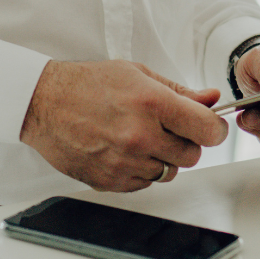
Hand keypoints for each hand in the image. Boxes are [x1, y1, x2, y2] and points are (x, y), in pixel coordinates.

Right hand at [20, 59, 227, 191]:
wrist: (44, 103)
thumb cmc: (88, 84)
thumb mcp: (138, 74)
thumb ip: (179, 92)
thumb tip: (211, 100)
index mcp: (152, 103)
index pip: (207, 130)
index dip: (215, 129)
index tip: (211, 126)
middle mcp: (141, 136)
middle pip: (192, 155)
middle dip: (186, 142)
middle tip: (167, 127)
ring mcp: (125, 162)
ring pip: (169, 172)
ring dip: (162, 157)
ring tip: (140, 136)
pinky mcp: (111, 181)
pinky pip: (145, 183)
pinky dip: (141, 170)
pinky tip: (124, 149)